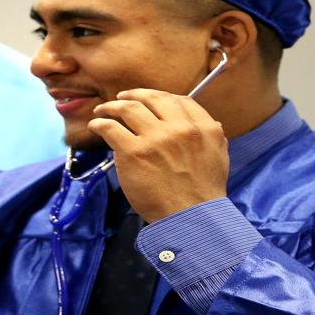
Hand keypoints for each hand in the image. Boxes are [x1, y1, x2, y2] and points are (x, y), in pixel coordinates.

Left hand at [89, 88, 229, 223]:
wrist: (191, 219)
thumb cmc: (203, 194)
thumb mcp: (219, 156)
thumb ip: (212, 135)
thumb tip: (207, 122)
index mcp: (202, 127)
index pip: (179, 100)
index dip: (160, 97)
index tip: (148, 100)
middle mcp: (180, 128)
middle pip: (152, 98)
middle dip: (134, 95)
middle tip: (123, 98)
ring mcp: (155, 138)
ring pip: (128, 108)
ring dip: (112, 106)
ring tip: (103, 109)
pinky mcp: (133, 152)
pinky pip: (110, 128)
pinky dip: (100, 123)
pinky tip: (96, 125)